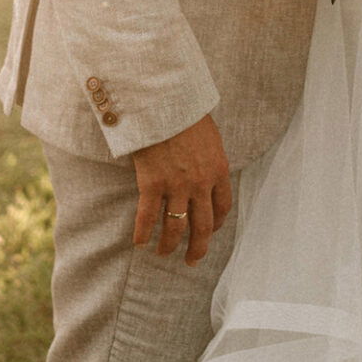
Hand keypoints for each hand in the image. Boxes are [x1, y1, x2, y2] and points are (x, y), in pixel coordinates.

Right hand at [131, 114, 231, 265]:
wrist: (164, 102)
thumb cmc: (186, 113)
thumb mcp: (210, 137)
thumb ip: (210, 158)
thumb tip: (208, 168)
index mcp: (218, 171)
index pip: (222, 207)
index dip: (217, 224)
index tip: (211, 231)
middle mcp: (200, 184)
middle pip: (203, 226)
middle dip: (198, 247)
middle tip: (192, 260)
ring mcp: (176, 186)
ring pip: (176, 227)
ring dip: (170, 245)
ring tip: (164, 254)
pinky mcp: (152, 184)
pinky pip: (147, 217)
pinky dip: (143, 233)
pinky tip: (139, 243)